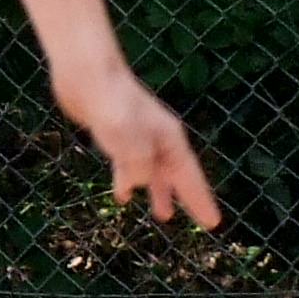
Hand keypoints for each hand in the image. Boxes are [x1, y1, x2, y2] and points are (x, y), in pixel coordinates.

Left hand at [56, 64, 222, 228]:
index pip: (189, 175)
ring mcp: (137, 135)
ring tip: (163, 215)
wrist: (86, 73)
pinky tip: (123, 195)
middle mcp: (157, 137)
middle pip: (178, 174)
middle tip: (203, 222)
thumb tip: (141, 184)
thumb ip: (138, 163)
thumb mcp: (126, 136)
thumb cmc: (109, 101)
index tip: (212, 223)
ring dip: (159, 192)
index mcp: (168, 138)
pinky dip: (128, 181)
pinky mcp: (114, 134)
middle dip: (188, 197)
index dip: (200, 200)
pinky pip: (127, 165)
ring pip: (153, 172)